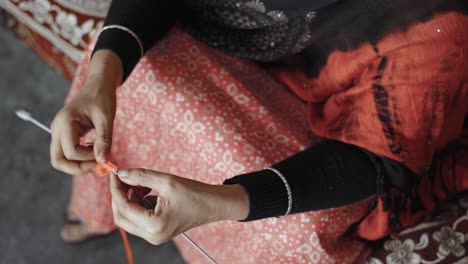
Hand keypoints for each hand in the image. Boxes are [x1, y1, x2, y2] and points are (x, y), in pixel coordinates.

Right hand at [50, 50, 122, 174]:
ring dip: (78, 164)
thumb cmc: (102, 97)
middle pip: (58, 161)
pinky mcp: (64, 134)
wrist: (98, 84)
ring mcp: (58, 132)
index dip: (88, 158)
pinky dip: (78, 158)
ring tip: (96, 158)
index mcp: (65, 122)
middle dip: (77, 168)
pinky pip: (66, 152)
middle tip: (96, 165)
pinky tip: (93, 151)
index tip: (103, 154)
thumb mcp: (106, 118)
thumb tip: (103, 161)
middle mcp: (57, 128)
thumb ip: (104, 140)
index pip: (71, 152)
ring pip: (60, 159)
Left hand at [110, 168, 248, 244]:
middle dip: (119, 195)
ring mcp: (154, 236)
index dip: (116, 187)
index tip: (116, 172)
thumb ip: (140, 176)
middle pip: (120, 216)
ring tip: (141, 183)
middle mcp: (152, 235)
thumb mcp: (166, 181)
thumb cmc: (195, 193)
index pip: (123, 206)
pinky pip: (138, 219)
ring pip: (127, 218)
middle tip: (124, 177)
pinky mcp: (157, 232)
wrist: (214, 205)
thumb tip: (120, 173)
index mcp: (154, 225)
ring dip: (128, 199)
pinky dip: (137, 204)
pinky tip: (147, 191)